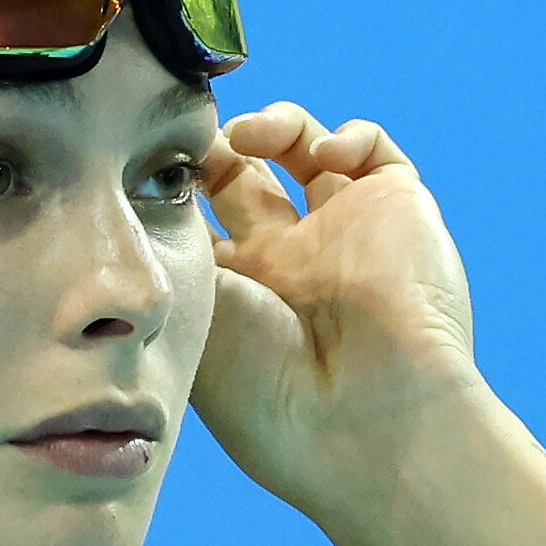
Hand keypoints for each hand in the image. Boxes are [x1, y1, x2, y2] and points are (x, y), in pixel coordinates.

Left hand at [191, 102, 485, 519]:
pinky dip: (347, 134)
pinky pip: (373, 150)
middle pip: (243, 177)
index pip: (197, 218)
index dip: (174, 183)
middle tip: (197, 144)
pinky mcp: (399, 212)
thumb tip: (146, 189)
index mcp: (233, 298)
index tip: (151, 164)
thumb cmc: (265, 386)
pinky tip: (324, 154)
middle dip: (216, 150)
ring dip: (273, 125)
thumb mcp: (188, 311)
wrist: (366, 419)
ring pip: (304, 149)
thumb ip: (167, 246)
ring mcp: (344, 236)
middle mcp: (287, 263)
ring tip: (249, 137)